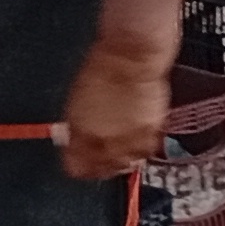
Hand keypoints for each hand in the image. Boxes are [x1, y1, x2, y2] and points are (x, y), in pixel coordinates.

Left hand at [55, 44, 170, 180]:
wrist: (132, 56)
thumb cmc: (103, 68)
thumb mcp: (77, 99)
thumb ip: (76, 127)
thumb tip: (72, 140)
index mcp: (83, 134)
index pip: (75, 167)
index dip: (76, 165)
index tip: (77, 163)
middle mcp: (107, 142)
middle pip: (102, 170)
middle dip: (99, 166)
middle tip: (99, 160)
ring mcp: (130, 140)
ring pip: (125, 164)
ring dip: (121, 161)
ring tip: (119, 152)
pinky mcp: (152, 134)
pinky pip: (145, 151)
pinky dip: (140, 149)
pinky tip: (136, 141)